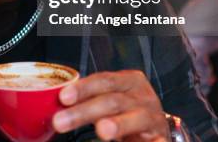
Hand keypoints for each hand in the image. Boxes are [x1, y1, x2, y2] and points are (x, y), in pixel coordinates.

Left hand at [52, 70, 169, 140]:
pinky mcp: (160, 138)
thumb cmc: (126, 109)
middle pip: (112, 101)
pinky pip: (155, 141)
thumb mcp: (109, 97)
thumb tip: (57, 105)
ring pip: (134, 119)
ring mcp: (152, 117)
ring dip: (117, 124)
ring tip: (101, 130)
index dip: (83, 88)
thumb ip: (88, 98)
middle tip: (61, 122)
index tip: (63, 97)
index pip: (104, 80)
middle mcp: (142, 96)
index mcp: (128, 81)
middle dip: (85, 111)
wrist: (155, 126)